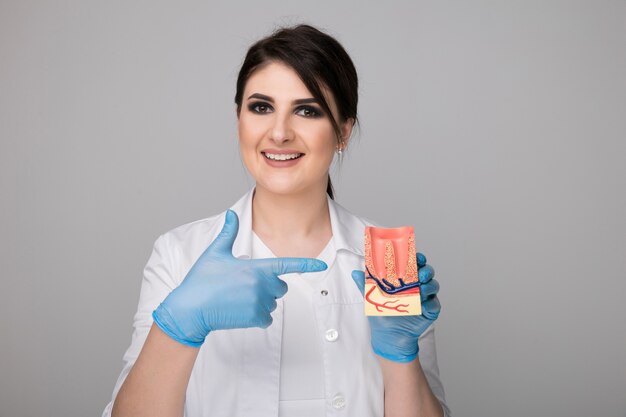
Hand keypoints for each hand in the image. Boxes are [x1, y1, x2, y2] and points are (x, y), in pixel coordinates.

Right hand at [152, 209, 327, 346]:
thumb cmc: (201, 280)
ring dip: (261, 302)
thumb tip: (230, 214)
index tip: (322, 265)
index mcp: (256, 267)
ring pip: (273, 303)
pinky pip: (266, 318)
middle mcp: (261, 285)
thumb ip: (228, 234)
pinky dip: (257, 317)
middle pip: (281, 286)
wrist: (190, 310)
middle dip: (269, 286)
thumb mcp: (215, 254)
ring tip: (238, 299)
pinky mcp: (254, 318)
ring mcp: (259, 303)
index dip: (307, 264)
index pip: (287, 264)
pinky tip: (240, 312)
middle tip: (244, 286)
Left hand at [351, 253, 440, 362]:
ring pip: (433, 285)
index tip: (416, 256)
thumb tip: (355, 272)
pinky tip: (423, 306)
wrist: (389, 335)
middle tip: (421, 274)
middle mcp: (417, 285)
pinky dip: (431, 303)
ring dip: (429, 285)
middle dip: (426, 270)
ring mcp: (425, 297)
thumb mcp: (372, 298)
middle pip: (427, 272)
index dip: (417, 258)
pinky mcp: (430, 310)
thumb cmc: (382, 314)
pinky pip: (435, 304)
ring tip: (421, 291)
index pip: (414, 264)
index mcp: (405, 279)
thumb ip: (365, 285)